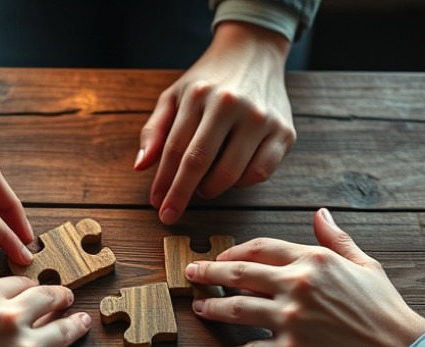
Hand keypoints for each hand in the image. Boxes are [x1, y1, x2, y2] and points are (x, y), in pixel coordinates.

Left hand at [135, 22, 296, 224]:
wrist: (253, 53)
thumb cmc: (208, 81)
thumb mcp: (174, 95)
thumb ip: (155, 130)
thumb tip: (140, 167)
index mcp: (200, 95)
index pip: (176, 149)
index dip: (163, 182)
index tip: (156, 204)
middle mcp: (231, 105)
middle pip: (200, 163)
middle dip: (181, 195)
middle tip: (170, 215)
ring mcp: (261, 119)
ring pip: (231, 174)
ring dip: (210, 190)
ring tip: (202, 187)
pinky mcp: (284, 131)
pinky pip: (259, 173)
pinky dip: (240, 183)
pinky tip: (231, 177)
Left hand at [185, 209, 424, 346]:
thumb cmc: (384, 309)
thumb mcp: (364, 264)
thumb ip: (336, 239)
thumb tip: (320, 213)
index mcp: (313, 261)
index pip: (260, 248)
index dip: (234, 251)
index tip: (220, 256)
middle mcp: (297, 286)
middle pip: (238, 274)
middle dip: (209, 273)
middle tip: (192, 274)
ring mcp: (291, 320)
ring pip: (236, 310)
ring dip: (213, 309)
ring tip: (200, 308)